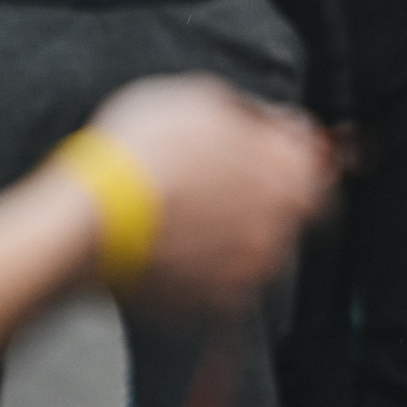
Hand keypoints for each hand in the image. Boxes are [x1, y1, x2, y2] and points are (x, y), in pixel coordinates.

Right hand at [83, 76, 334, 313]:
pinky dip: (204, 273)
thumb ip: (253, 114)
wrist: (88, 220)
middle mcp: (282, 228)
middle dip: (262, 199)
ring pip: (255, 251)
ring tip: (183, 217)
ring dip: (232, 236)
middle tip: (217, 187)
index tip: (270, 157)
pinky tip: (172, 251)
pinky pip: (220, 287)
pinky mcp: (213, 307)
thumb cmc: (140, 154)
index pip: (318, 170)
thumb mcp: (202, 98)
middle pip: (288, 213)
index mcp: (290, 174)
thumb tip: (273, 123)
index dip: (292, 161)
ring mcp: (250, 273)